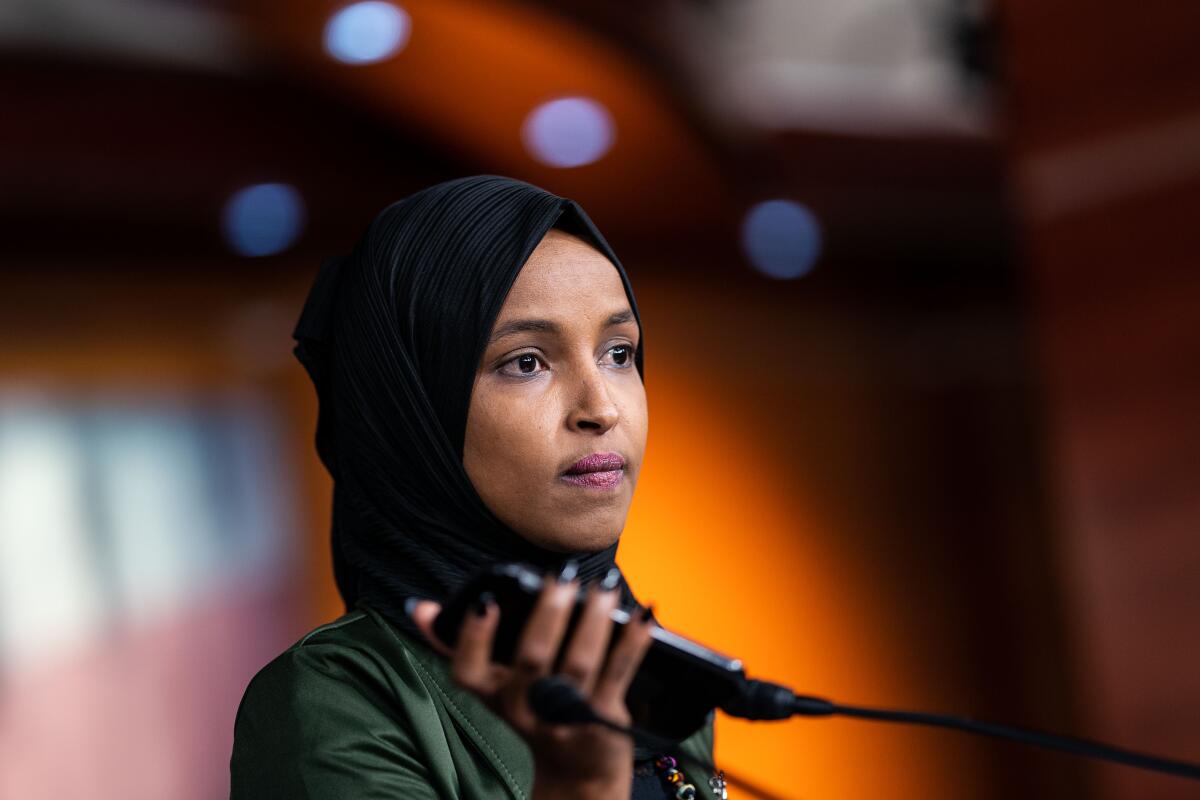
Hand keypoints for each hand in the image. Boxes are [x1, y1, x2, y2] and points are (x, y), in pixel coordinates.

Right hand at [409, 566, 653, 798]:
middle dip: (548, 616)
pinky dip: (633, 642)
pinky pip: (619, 673)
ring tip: (603, 589)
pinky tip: (642, 616)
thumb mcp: (495, 685)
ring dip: (593, 621)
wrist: (578, 773)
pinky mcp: (604, 719)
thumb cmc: (535, 712)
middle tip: (562, 578)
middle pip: (532, 660)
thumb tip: (422, 607)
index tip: (485, 602)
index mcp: (493, 694)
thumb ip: (459, 644)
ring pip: (578, 664)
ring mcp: (566, 715)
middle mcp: (526, 707)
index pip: (467, 670)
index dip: (473, 637)